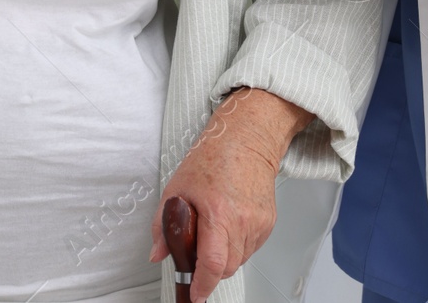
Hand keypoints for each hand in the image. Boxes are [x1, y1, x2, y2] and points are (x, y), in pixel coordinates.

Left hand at [148, 88, 312, 301]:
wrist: (246, 140)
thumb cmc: (212, 158)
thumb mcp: (176, 188)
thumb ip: (163, 225)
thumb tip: (158, 253)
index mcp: (218, 211)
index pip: (214, 262)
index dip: (203, 284)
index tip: (195, 294)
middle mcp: (243, 220)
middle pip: (227, 267)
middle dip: (210, 269)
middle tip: (196, 252)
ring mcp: (259, 223)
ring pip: (239, 260)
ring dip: (224, 257)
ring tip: (213, 230)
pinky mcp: (269, 223)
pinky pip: (250, 249)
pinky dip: (236, 246)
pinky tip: (228, 225)